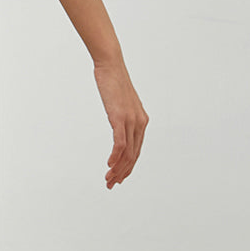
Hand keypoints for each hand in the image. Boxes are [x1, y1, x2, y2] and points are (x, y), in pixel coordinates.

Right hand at [93, 55, 148, 188]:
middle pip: (133, 156)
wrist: (111, 66)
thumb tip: (118, 124)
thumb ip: (122, 117)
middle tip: (111, 184)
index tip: (118, 178)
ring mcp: (131, 120)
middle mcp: (139, 122)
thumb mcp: (120, 104)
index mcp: (141, 121)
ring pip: (127, 153)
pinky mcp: (120, 117)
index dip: (128, 167)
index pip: (136, 151)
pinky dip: (115, 156)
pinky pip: (120, 143)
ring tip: (108, 179)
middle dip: (122, 173)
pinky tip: (108, 165)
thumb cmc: (113, 82)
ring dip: (117, 169)